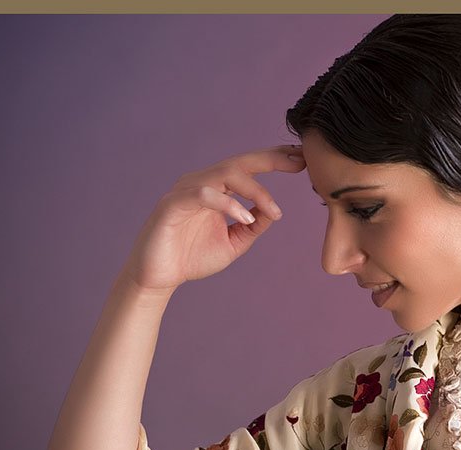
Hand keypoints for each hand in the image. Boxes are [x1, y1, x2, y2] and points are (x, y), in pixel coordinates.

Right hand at [120, 145, 305, 293]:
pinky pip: (204, 194)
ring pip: (225, 174)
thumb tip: (273, 212)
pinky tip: (244, 219)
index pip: (248, 167)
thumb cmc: (192, 257)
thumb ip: (253, 226)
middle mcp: (202, 183)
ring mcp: (186, 190)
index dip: (275, 160)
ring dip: (255, 190)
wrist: (158, 278)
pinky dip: (228, 204)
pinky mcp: (172, 204)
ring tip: (274, 211)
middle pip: (240, 162)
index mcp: (217, 189)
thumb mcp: (234, 242)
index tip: (302, 159)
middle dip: (271, 159)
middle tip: (298, 161)